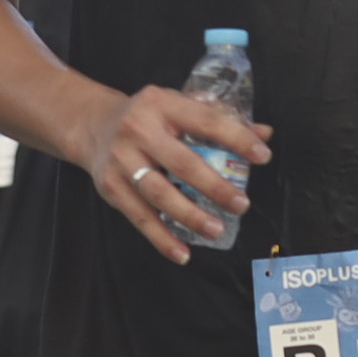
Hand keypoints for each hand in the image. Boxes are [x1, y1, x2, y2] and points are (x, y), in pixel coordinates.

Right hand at [75, 86, 266, 264]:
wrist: (92, 126)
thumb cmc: (148, 117)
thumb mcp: (179, 106)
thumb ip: (220, 118)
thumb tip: (265, 134)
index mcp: (162, 104)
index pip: (205, 120)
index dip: (236, 137)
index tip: (263, 156)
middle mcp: (139, 129)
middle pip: (181, 162)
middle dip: (214, 186)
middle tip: (241, 204)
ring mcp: (121, 159)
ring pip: (159, 193)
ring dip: (189, 215)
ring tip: (216, 229)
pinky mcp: (110, 186)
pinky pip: (139, 216)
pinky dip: (161, 238)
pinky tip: (182, 252)